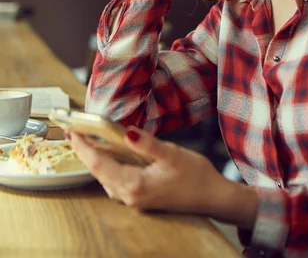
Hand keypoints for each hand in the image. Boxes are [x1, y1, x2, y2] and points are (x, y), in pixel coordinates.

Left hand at [69, 126, 257, 228]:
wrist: (212, 197)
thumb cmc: (196, 176)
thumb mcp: (172, 154)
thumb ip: (147, 144)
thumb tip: (127, 133)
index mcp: (135, 185)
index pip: (99, 164)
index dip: (83, 146)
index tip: (72, 131)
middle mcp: (130, 196)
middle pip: (98, 171)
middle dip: (85, 151)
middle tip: (76, 131)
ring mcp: (135, 199)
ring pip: (106, 177)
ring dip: (97, 159)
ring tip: (90, 139)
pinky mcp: (140, 197)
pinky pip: (116, 181)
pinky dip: (109, 166)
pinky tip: (114, 154)